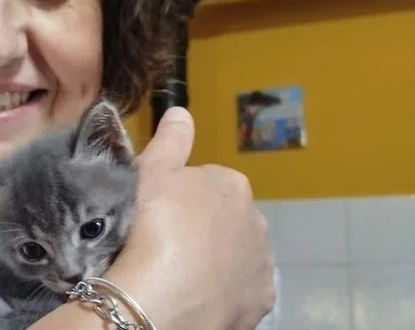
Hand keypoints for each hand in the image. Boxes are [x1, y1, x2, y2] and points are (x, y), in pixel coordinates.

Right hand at [105, 106, 274, 329]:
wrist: (160, 299)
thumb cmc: (153, 224)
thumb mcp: (152, 171)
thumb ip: (171, 139)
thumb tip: (183, 110)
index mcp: (232, 184)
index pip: (206, 182)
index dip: (178, 196)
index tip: (157, 212)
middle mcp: (257, 221)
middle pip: (224, 218)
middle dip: (202, 226)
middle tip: (165, 240)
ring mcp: (261, 265)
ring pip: (235, 255)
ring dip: (215, 259)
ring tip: (179, 271)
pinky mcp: (261, 304)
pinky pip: (240, 290)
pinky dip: (223, 292)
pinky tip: (197, 296)